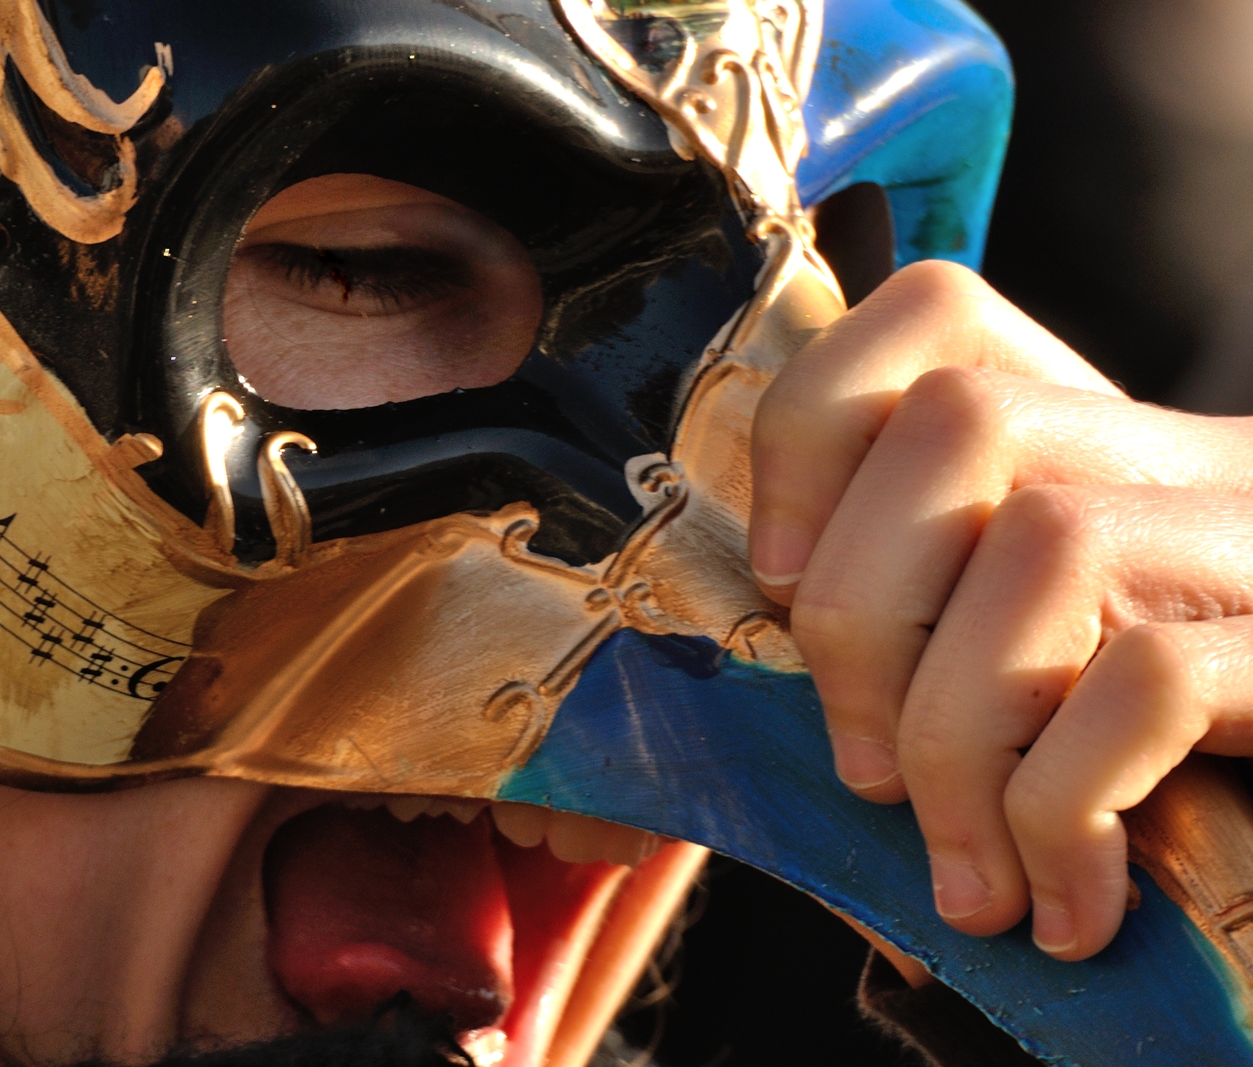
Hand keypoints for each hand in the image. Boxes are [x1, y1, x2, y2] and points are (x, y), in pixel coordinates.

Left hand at [749, 260, 1252, 960]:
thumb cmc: (1170, 778)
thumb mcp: (1031, 671)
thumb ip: (926, 625)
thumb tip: (781, 657)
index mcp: (1096, 445)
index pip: (935, 312)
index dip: (812, 432)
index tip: (780, 584)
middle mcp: (1189, 459)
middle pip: (959, 421)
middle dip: (857, 613)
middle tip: (864, 772)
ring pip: (1047, 542)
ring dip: (954, 738)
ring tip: (967, 872)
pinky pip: (1147, 679)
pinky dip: (1061, 810)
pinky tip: (1067, 906)